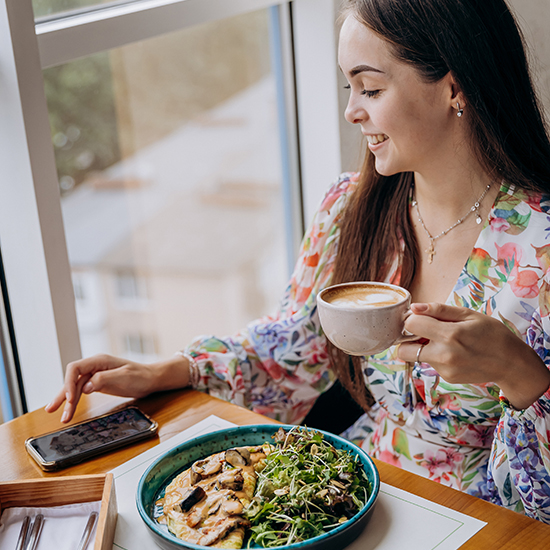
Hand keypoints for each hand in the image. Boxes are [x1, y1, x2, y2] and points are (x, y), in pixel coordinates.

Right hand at [45, 353, 189, 422]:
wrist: (152, 379)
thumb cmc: (141, 376)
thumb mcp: (125, 377)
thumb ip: (105, 379)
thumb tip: (86, 385)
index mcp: (100, 360)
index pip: (75, 368)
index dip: (68, 383)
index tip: (71, 399)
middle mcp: (95, 366)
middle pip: (72, 379)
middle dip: (63, 394)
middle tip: (53, 410)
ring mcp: (96, 375)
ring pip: (76, 387)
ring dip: (68, 401)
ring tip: (61, 416)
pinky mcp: (99, 383)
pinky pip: (82, 391)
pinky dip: (76, 400)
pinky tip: (70, 408)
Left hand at [397, 303, 549, 409]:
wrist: (512, 363)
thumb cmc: (492, 334)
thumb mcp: (468, 315)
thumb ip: (439, 310)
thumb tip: (414, 308)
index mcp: (449, 335)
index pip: (411, 325)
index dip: (412, 318)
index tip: (420, 317)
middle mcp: (444, 355)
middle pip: (402, 350)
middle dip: (407, 340)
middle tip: (423, 332)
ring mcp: (444, 369)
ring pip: (417, 357)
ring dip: (423, 348)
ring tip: (446, 341)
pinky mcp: (447, 378)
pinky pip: (431, 364)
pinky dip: (436, 357)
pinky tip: (454, 352)